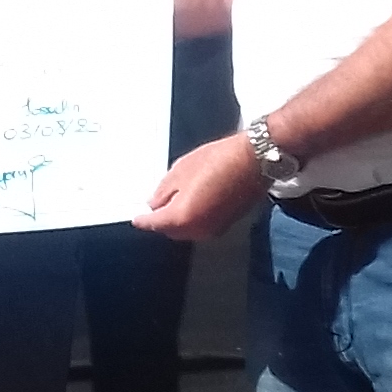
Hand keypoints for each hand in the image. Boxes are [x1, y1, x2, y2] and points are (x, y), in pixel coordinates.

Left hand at [135, 132, 270, 241]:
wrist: (255, 161)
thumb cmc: (218, 160)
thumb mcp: (182, 170)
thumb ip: (164, 191)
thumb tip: (154, 204)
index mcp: (182, 217)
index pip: (155, 224)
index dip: (143, 220)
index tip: (136, 218)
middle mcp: (197, 230)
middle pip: (171, 231)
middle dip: (162, 220)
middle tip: (155, 205)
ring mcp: (214, 229)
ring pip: (188, 230)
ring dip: (179, 220)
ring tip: (174, 201)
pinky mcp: (227, 224)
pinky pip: (202, 226)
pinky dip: (194, 218)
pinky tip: (194, 201)